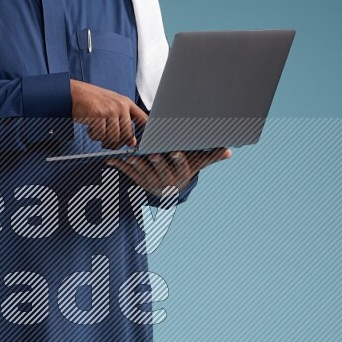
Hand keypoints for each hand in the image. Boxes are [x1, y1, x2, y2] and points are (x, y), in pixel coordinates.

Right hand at [70, 79, 148, 149]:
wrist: (73, 93)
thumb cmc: (92, 100)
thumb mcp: (111, 106)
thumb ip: (123, 122)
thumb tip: (132, 142)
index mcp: (126, 103)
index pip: (143, 119)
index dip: (146, 133)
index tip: (142, 143)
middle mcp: (120, 106)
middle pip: (127, 134)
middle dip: (117, 143)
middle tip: (107, 142)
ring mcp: (110, 110)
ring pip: (114, 137)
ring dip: (104, 140)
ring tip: (97, 133)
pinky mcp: (99, 115)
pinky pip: (100, 135)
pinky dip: (94, 136)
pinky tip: (90, 129)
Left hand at [105, 148, 231, 193]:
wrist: (169, 190)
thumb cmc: (184, 170)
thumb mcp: (196, 164)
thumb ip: (210, 157)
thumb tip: (230, 151)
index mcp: (180, 175)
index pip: (180, 166)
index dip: (177, 159)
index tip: (174, 151)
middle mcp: (166, 181)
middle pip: (160, 170)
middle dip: (155, 162)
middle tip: (149, 152)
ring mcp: (151, 183)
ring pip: (143, 173)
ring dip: (135, 164)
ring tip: (129, 155)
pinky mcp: (138, 182)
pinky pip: (129, 175)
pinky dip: (120, 167)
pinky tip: (111, 160)